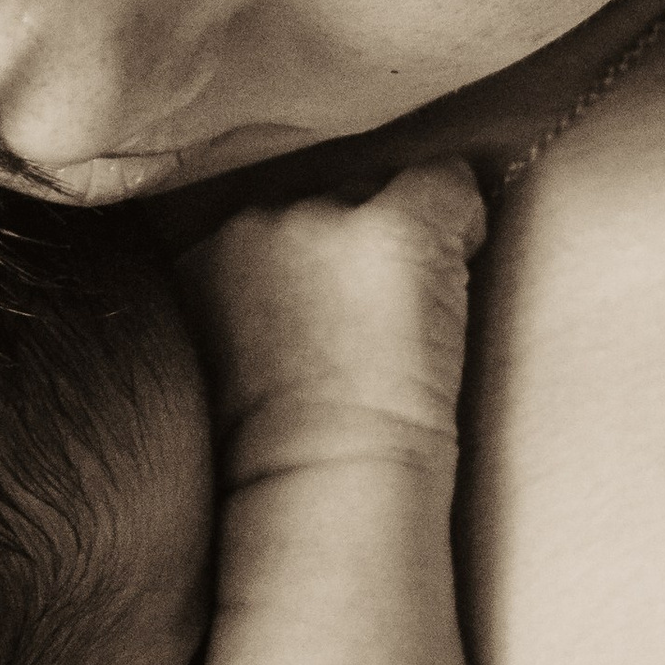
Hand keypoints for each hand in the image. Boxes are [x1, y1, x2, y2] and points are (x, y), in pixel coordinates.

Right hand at [175, 159, 487, 466]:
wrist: (324, 479)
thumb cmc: (273, 448)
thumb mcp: (222, 358)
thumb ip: (238, 298)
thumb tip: (292, 278)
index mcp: (201, 255)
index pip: (264, 219)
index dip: (306, 260)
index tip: (325, 314)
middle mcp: (256, 222)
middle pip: (321, 199)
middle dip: (348, 244)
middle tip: (367, 322)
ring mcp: (326, 220)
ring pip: (378, 193)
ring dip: (399, 241)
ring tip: (407, 314)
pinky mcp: (397, 230)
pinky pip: (446, 185)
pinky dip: (464, 223)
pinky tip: (461, 269)